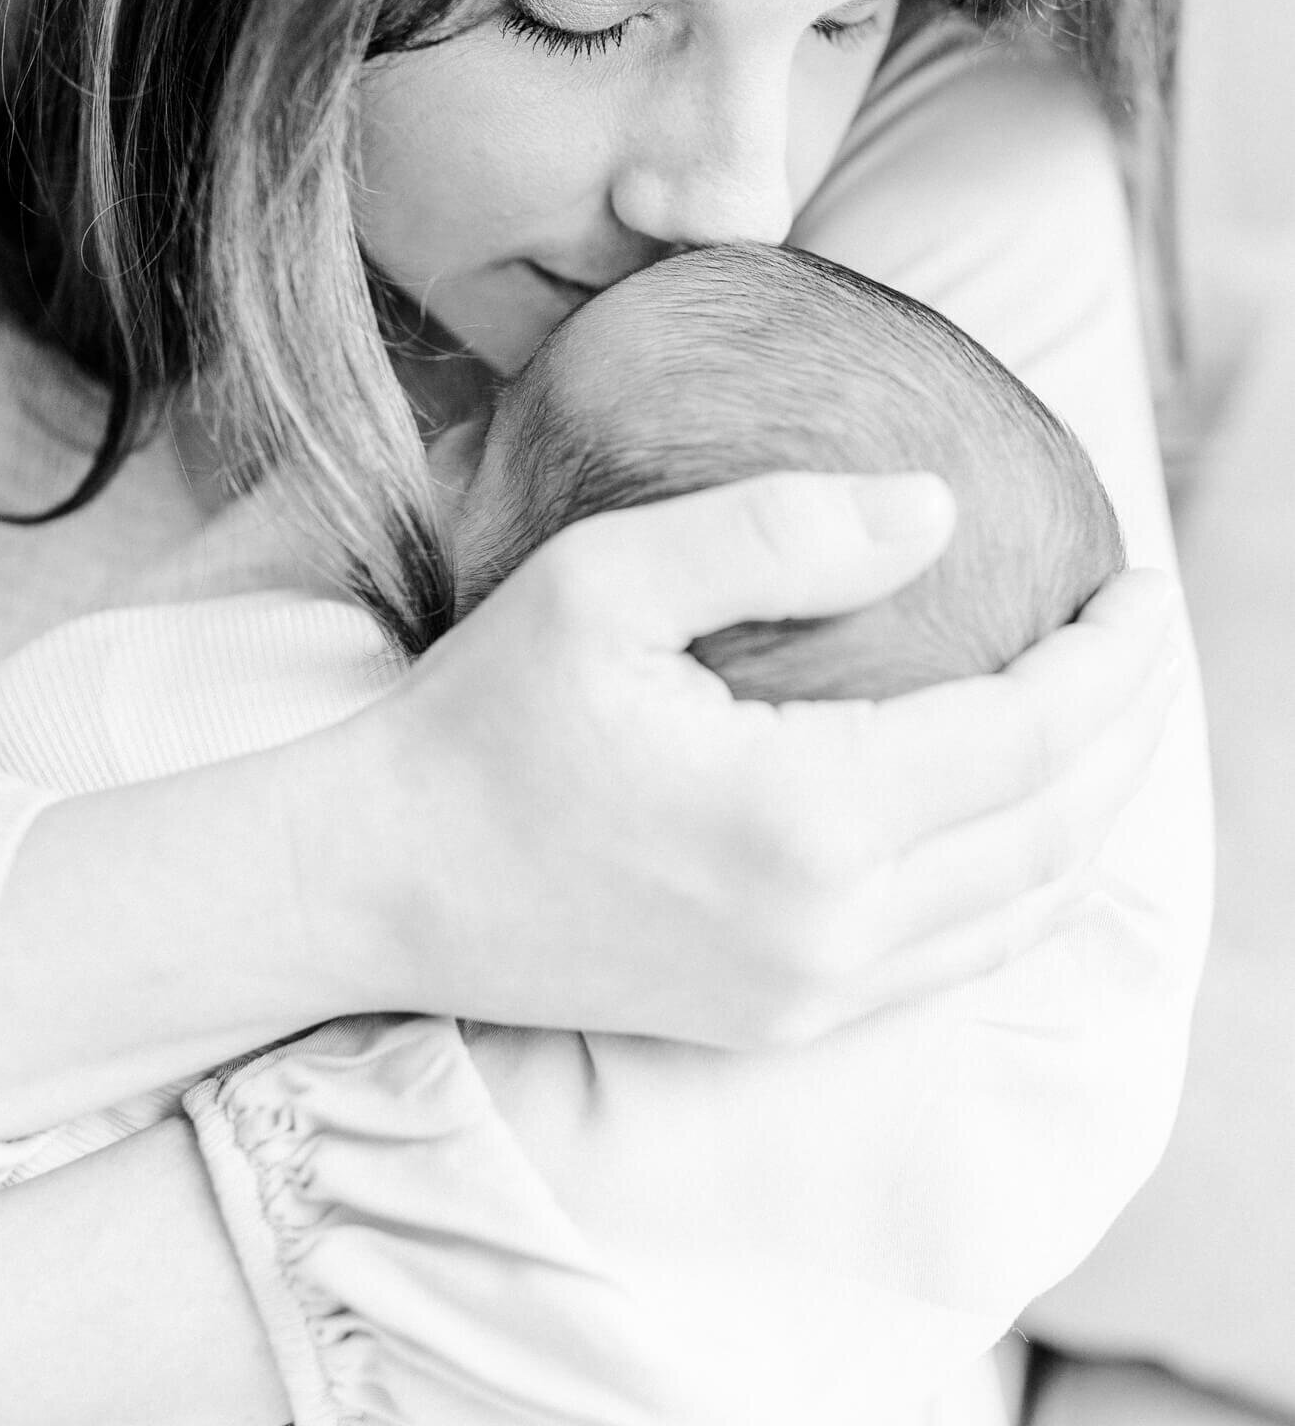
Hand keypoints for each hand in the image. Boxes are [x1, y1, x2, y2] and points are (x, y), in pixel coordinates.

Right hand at [346, 473, 1183, 1045]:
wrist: (381, 881)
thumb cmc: (481, 715)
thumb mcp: (606, 580)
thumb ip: (781, 533)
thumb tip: (937, 508)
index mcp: (803, 817)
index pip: (1028, 736)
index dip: (1111, 659)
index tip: (1142, 585)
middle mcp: (830, 929)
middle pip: (1055, 829)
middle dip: (1130, 728)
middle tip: (1148, 634)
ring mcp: (810, 993)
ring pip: (1024, 908)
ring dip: (1095, 810)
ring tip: (1116, 717)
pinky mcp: (781, 1021)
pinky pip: (960, 959)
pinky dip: (1031, 883)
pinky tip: (1032, 824)